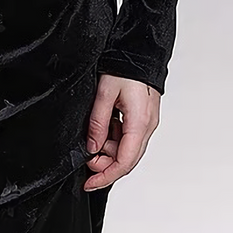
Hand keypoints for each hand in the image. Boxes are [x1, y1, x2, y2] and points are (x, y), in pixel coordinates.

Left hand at [83, 73, 160, 190]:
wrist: (139, 48)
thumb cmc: (125, 66)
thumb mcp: (105, 92)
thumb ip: (98, 122)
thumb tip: (92, 148)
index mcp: (140, 122)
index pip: (124, 162)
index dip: (106, 176)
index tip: (89, 183)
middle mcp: (147, 126)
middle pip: (127, 159)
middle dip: (105, 165)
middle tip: (85, 161)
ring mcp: (146, 122)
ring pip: (127, 149)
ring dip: (108, 151)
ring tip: (91, 139)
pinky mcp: (142, 117)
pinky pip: (128, 137)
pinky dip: (113, 139)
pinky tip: (102, 130)